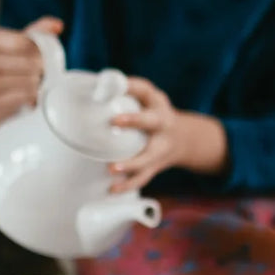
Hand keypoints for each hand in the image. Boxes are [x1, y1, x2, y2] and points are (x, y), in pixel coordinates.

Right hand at [0, 15, 61, 124]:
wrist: (2, 93)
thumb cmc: (15, 61)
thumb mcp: (24, 42)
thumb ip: (41, 30)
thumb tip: (57, 25)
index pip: (20, 43)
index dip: (38, 50)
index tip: (44, 55)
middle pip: (22, 63)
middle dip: (39, 67)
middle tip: (47, 70)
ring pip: (20, 81)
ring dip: (36, 82)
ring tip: (41, 81)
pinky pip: (17, 99)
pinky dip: (30, 96)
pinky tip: (35, 95)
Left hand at [109, 79, 227, 191]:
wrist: (183, 140)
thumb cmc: (154, 114)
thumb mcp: (146, 99)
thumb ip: (124, 93)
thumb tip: (91, 85)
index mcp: (157, 103)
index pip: (145, 90)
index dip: (131, 87)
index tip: (117, 84)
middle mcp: (162, 123)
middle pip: (152, 121)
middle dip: (135, 120)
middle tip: (115, 121)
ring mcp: (161, 146)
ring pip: (149, 157)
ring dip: (132, 164)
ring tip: (112, 169)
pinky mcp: (156, 165)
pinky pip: (143, 177)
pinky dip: (128, 185)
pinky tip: (113, 189)